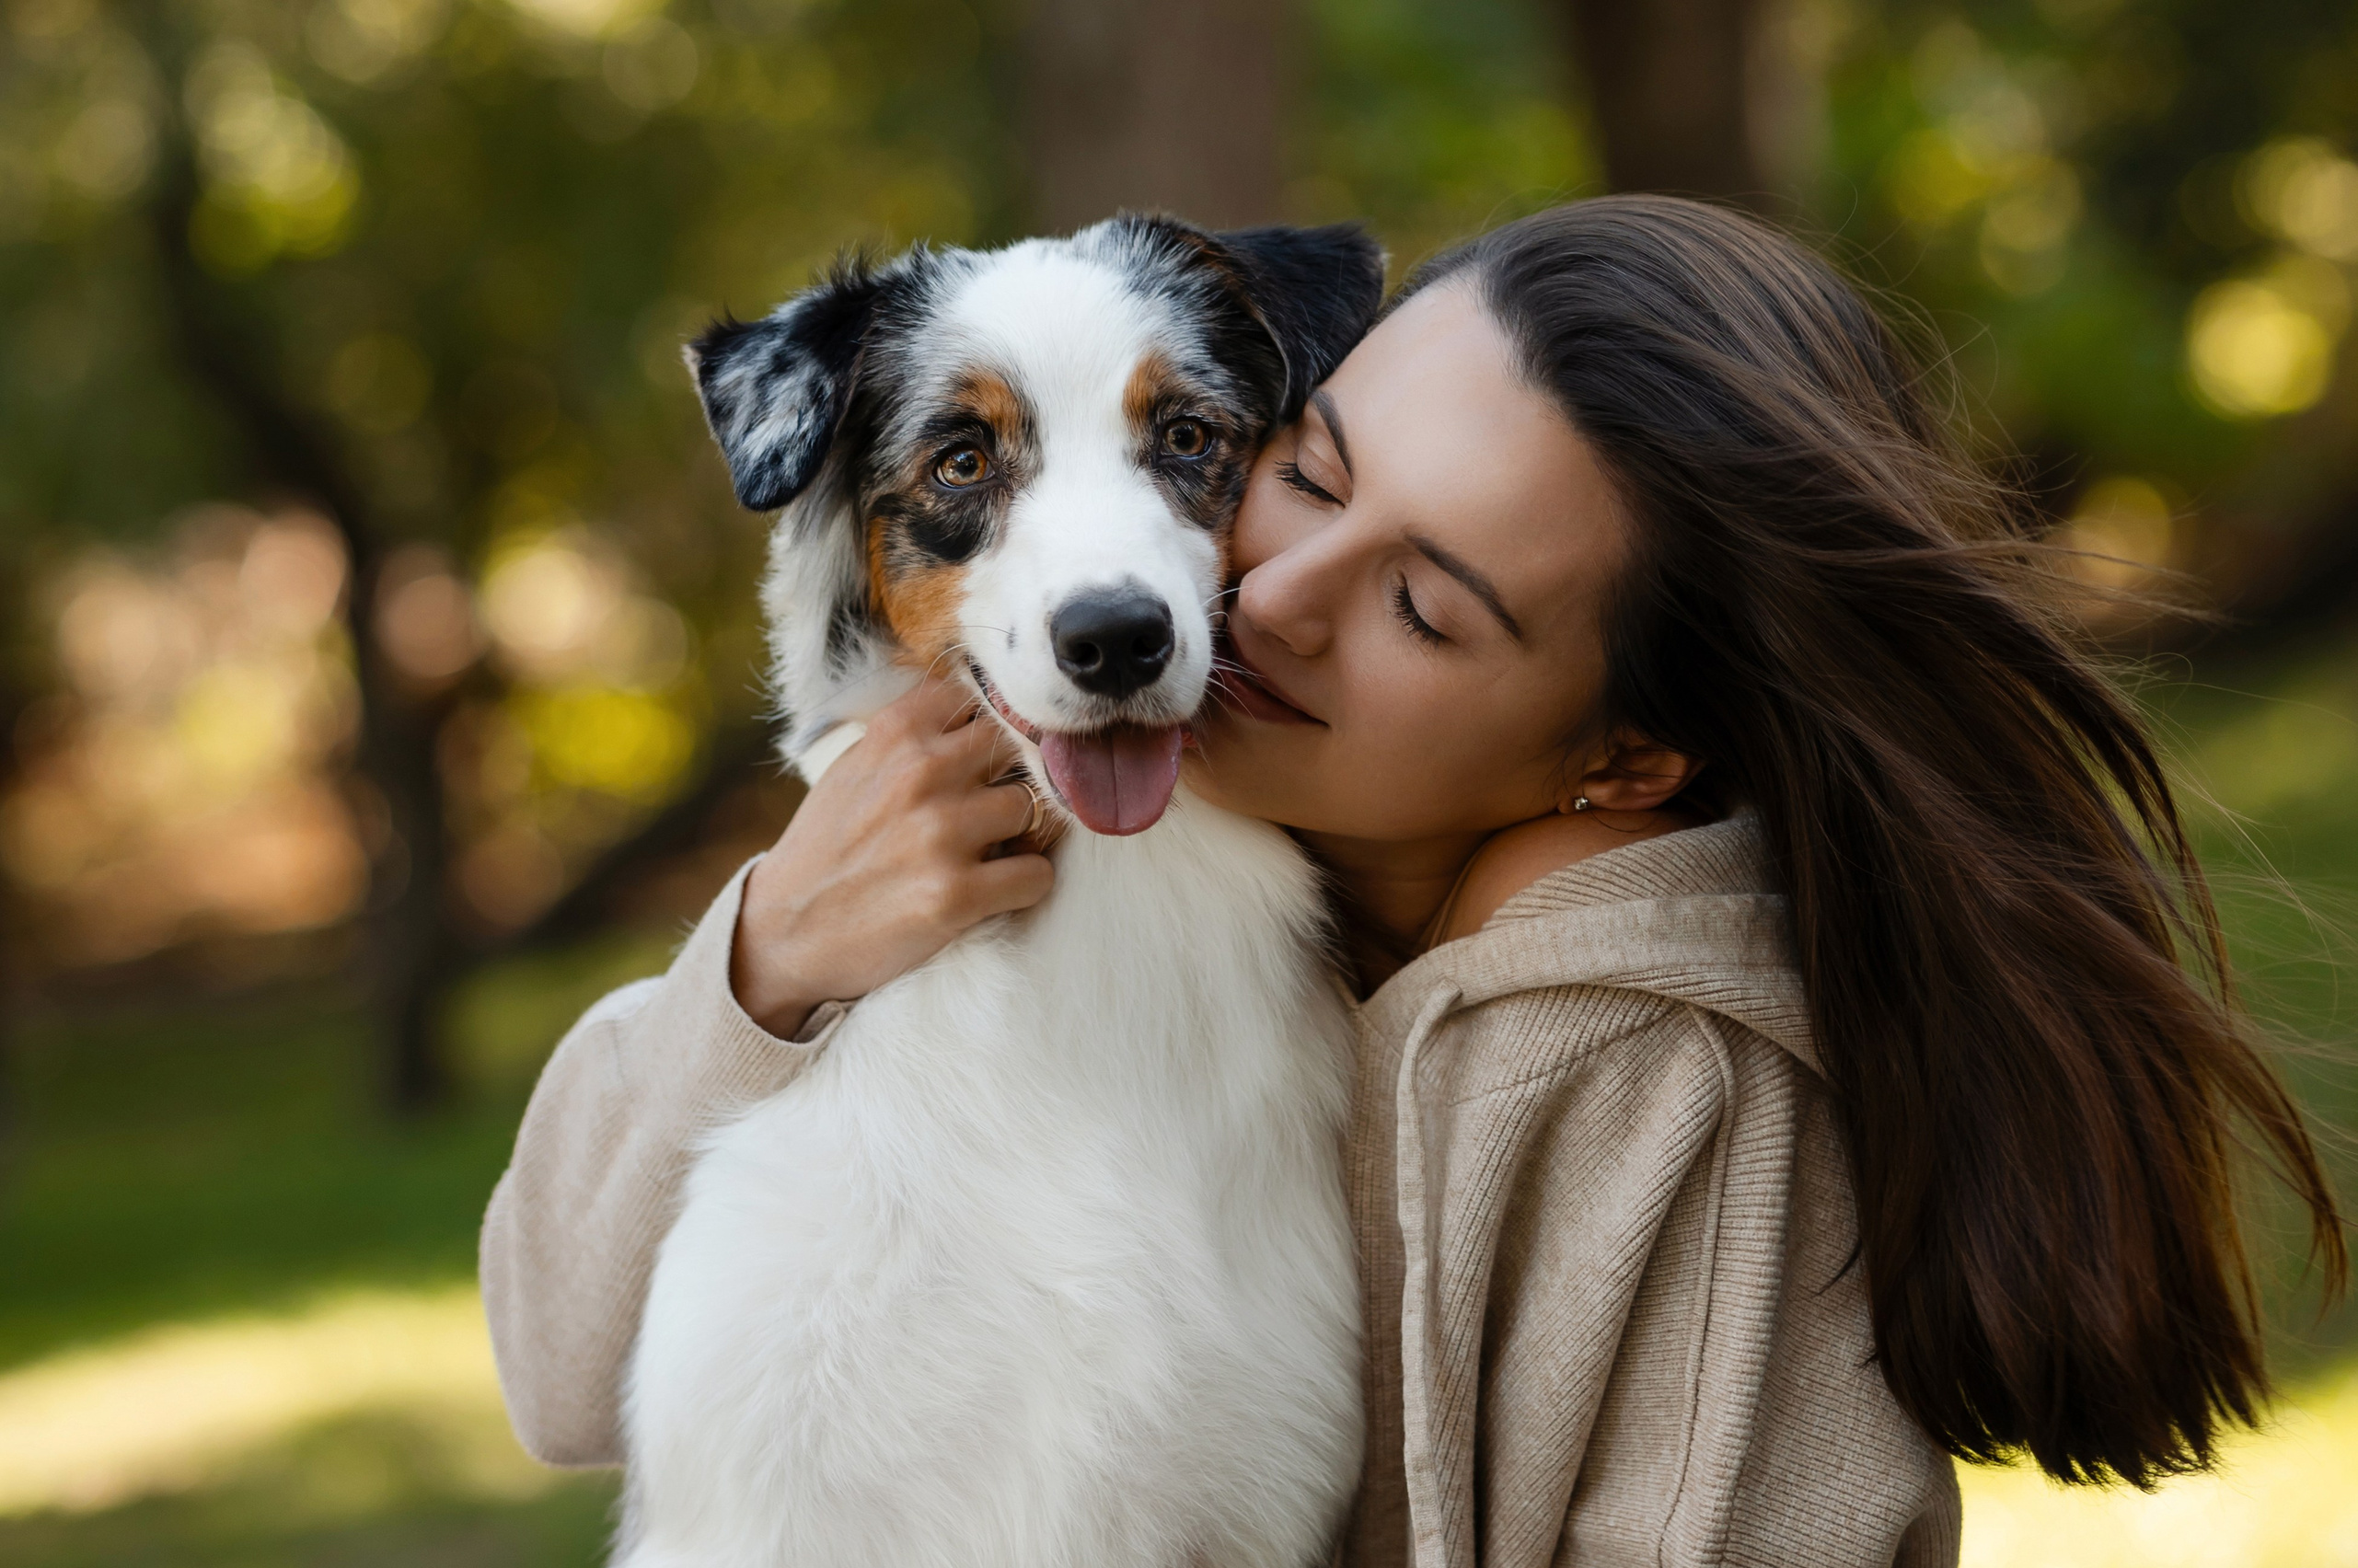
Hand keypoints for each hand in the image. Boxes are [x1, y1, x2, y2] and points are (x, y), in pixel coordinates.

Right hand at [730, 675, 1053, 1036]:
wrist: (785, 929)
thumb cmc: (829, 845)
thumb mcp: (857, 764)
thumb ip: (914, 734)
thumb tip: (985, 713)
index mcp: (897, 732)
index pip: (985, 697)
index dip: (995, 728)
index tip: (986, 758)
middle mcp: (921, 772)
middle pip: (1020, 748)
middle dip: (1017, 778)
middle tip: (999, 810)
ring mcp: (940, 833)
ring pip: (1035, 809)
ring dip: (1023, 834)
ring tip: (992, 853)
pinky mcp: (956, 894)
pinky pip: (1037, 874)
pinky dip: (1025, 884)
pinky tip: (995, 890)